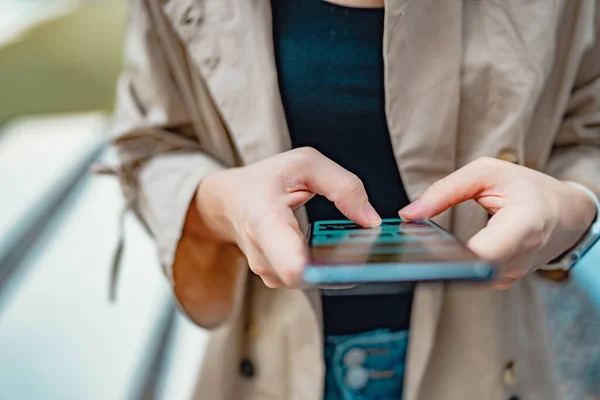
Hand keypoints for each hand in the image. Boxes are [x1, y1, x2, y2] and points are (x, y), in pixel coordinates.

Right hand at [195, 147, 381, 287]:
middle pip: (310, 277)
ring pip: (312, 280)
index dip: (322, 272)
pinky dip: (326, 266)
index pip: (291, 264)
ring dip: (336, 265)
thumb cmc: (265, 180)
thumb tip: (371, 220)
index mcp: (265, 220)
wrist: (230, 201)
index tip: (353, 261)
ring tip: (351, 242)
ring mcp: (268, 271)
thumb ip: (343, 186)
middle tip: (367, 245)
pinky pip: (309, 279)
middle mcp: (263, 253)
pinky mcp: (277, 278)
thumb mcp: (304, 164)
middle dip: (341, 265)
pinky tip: (336, 248)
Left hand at [399, 157, 596, 287]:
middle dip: (436, 256)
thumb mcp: (487, 173)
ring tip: (425, 243)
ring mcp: (508, 276)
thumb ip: (445, 190)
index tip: (423, 249)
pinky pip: (470, 275)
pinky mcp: (499, 281)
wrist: (565, 214)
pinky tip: (442, 251)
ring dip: (443, 260)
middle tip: (410, 243)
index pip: (483, 255)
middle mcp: (517, 260)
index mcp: (522, 228)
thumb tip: (408, 214)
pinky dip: (454, 262)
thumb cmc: (530, 189)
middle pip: (467, 270)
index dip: (451, 257)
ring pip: (465, 276)